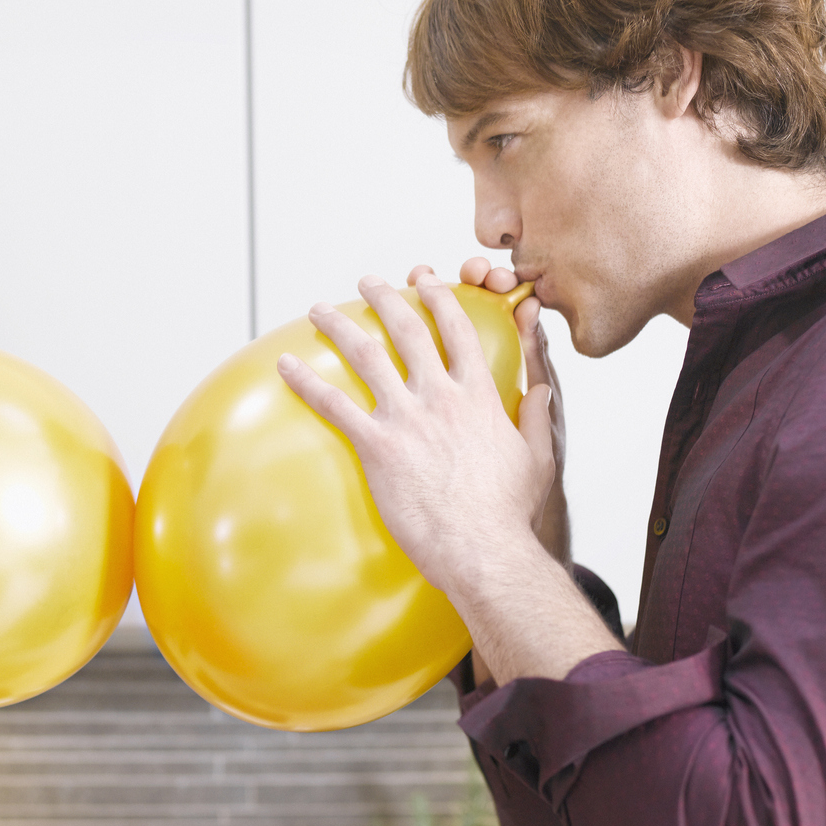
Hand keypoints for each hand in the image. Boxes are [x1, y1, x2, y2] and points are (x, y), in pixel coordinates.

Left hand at [277, 274, 555, 600]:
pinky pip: (334, 404)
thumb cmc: (509, 511)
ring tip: (318, 309)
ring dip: (339, 327)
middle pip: (407, 331)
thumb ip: (535, 416)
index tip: (425, 279)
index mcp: (478, 395)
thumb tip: (540, 389)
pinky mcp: (378, 446)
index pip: (457, 331)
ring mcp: (407, 418)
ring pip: (367, 355)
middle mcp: (440, 396)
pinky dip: (306, 381)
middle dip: (384, 298)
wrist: (481, 546)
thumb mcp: (537, 457)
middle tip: (366, 282)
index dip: (439, 298)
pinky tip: (285, 365)